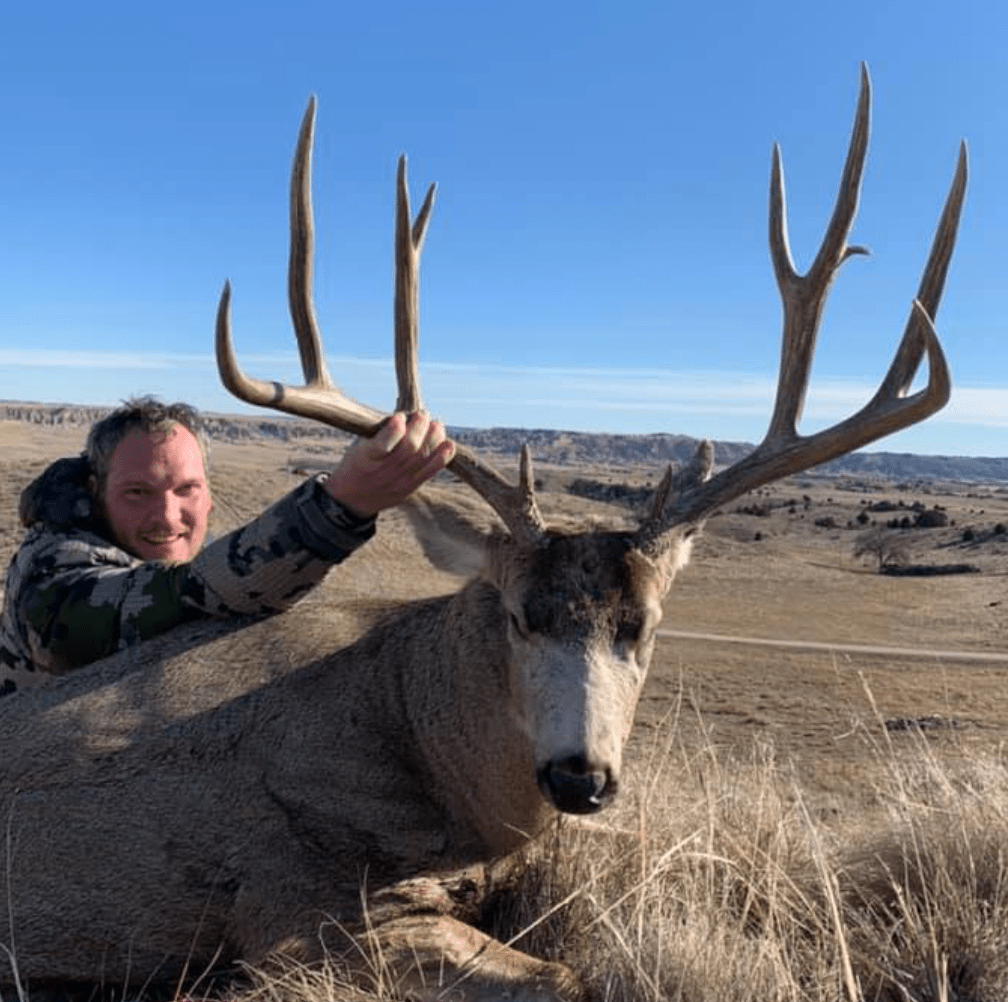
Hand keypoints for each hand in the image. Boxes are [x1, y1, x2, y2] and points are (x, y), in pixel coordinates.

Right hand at [323, 412, 455, 516]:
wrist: (353, 499)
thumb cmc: (357, 464)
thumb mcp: (358, 446)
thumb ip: (379, 433)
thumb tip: (406, 414)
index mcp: (365, 458)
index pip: (383, 444)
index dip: (395, 429)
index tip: (399, 417)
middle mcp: (383, 471)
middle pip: (409, 448)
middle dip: (420, 426)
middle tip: (422, 414)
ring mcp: (399, 481)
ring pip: (422, 457)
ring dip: (433, 437)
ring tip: (435, 424)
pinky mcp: (411, 487)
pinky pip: (431, 471)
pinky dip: (443, 456)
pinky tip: (448, 443)